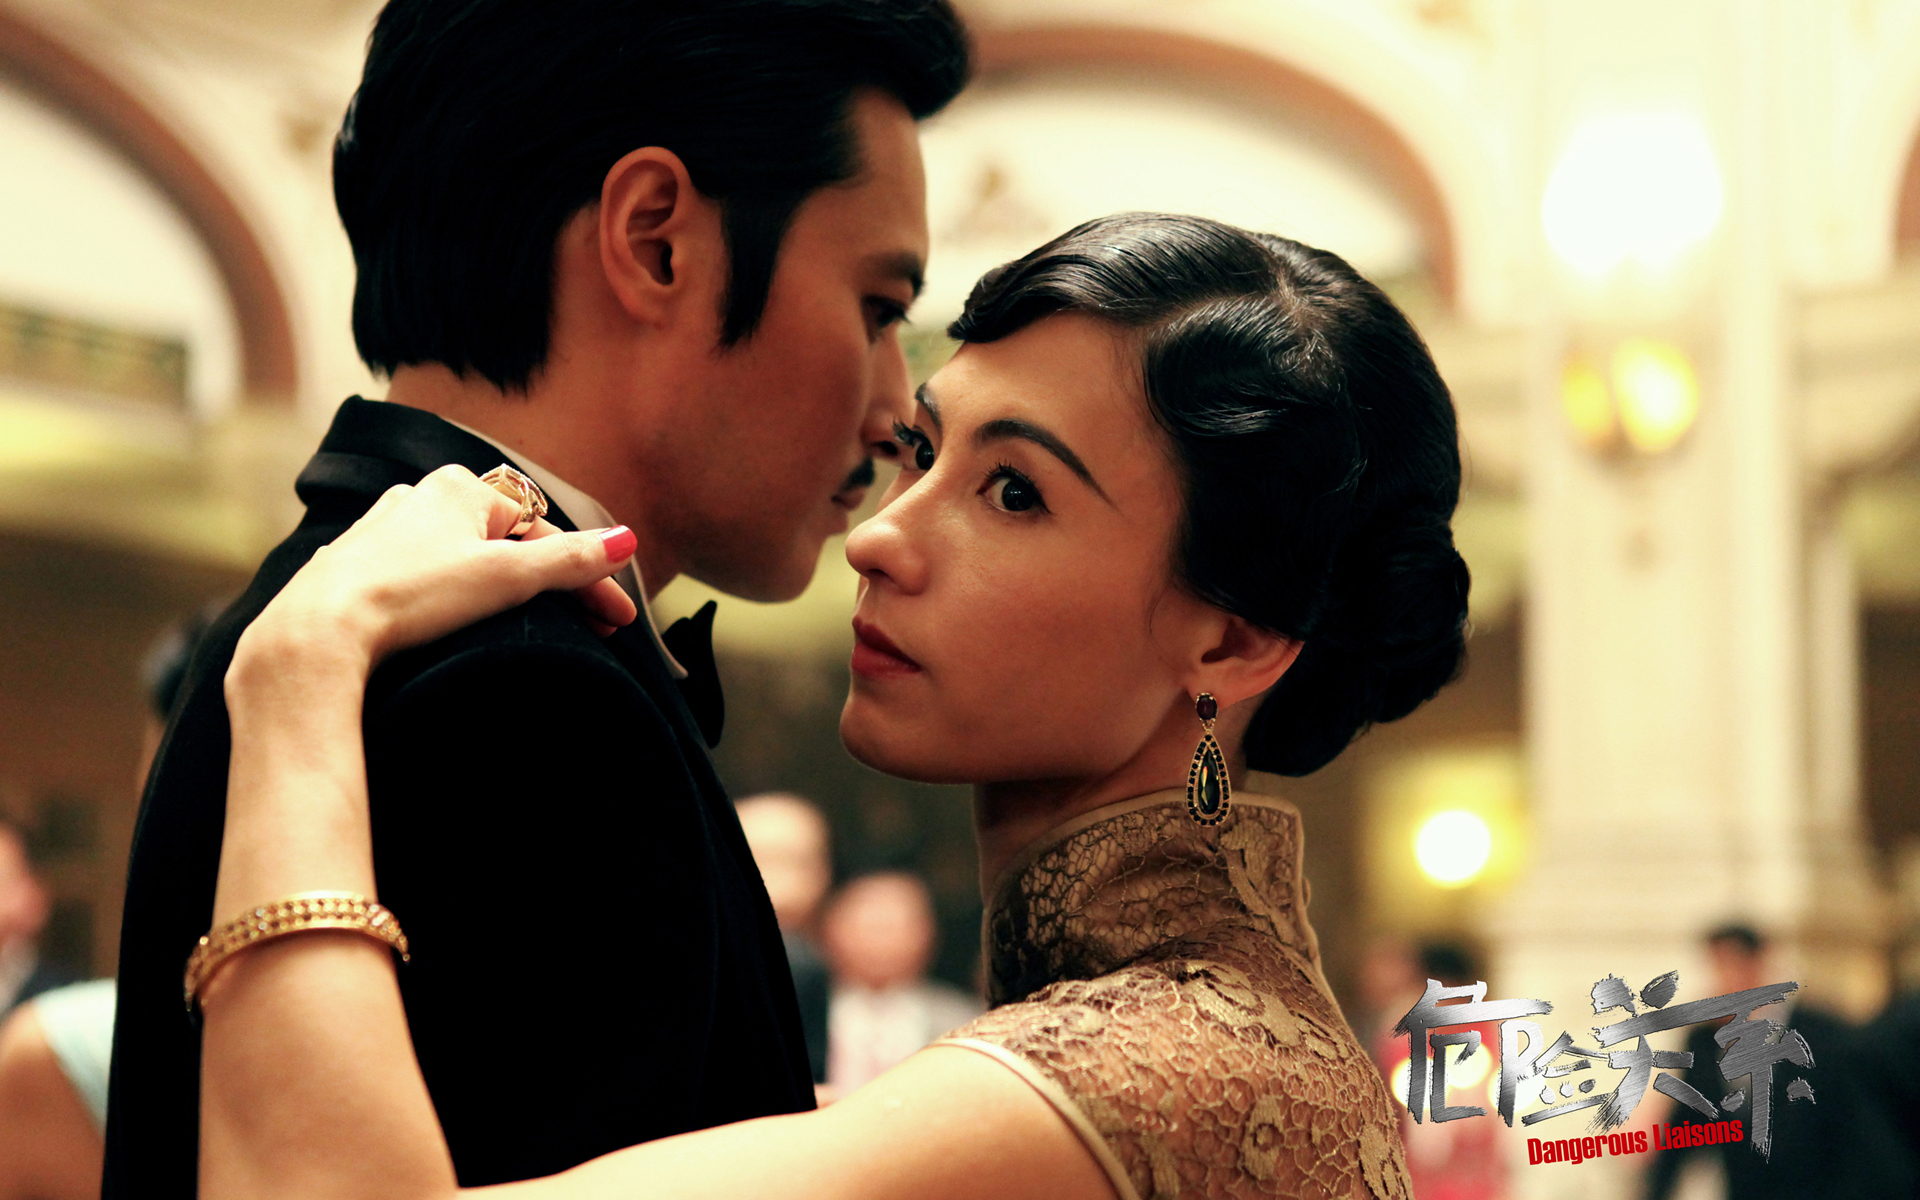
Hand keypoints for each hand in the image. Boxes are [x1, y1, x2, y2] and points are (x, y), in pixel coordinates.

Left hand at [242, 464, 639, 673]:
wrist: (316, 632)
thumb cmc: (409, 596)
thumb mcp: (506, 577)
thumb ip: (569, 559)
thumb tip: (625, 540)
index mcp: (458, 488)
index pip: (544, 531)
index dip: (586, 576)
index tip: (614, 619)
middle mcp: (417, 498)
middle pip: (507, 543)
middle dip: (550, 584)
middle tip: (583, 627)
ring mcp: (383, 533)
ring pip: (464, 560)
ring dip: (504, 592)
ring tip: (528, 627)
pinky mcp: (357, 571)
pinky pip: (424, 579)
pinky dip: (455, 600)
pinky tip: (458, 625)